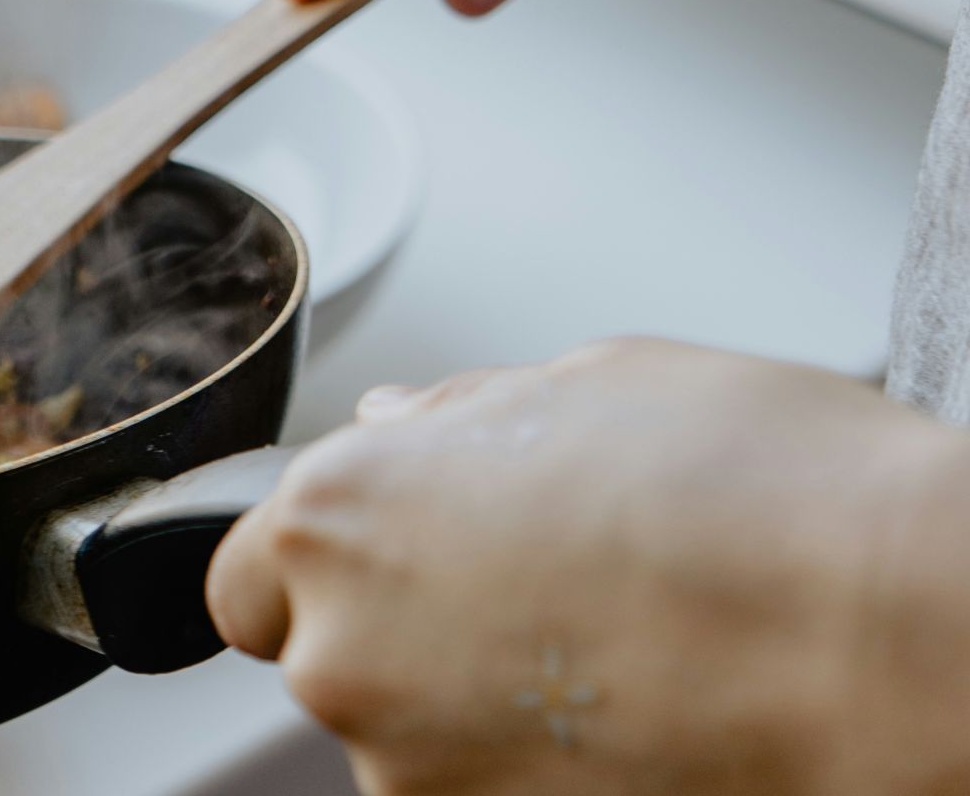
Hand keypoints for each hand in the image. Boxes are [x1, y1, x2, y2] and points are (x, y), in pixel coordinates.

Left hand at [209, 338, 969, 793]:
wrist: (892, 641)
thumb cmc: (763, 494)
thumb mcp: (595, 383)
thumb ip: (457, 417)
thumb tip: (400, 425)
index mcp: (339, 517)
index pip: (247, 577)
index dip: (318, 567)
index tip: (385, 560)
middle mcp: (344, 654)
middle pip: (328, 658)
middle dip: (404, 629)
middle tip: (535, 593)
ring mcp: (413, 771)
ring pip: (408, 738)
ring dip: (475, 705)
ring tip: (610, 651)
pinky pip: (481, 791)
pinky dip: (532, 768)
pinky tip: (633, 715)